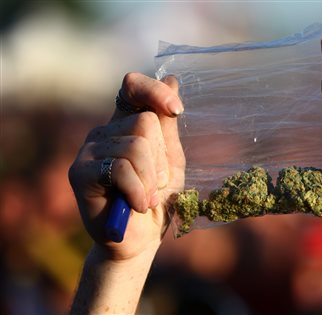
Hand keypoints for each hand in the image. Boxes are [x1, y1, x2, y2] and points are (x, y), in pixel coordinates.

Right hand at [69, 73, 184, 260]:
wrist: (140, 239)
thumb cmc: (157, 199)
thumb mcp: (171, 160)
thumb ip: (168, 125)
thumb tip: (171, 78)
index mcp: (125, 125)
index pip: (132, 87)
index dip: (154, 91)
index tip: (176, 110)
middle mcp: (104, 132)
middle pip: (145, 122)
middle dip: (161, 159)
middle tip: (156, 185)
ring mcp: (89, 150)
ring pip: (137, 146)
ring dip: (152, 180)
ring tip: (147, 197)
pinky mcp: (80, 172)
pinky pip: (122, 168)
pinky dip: (140, 191)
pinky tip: (138, 206)